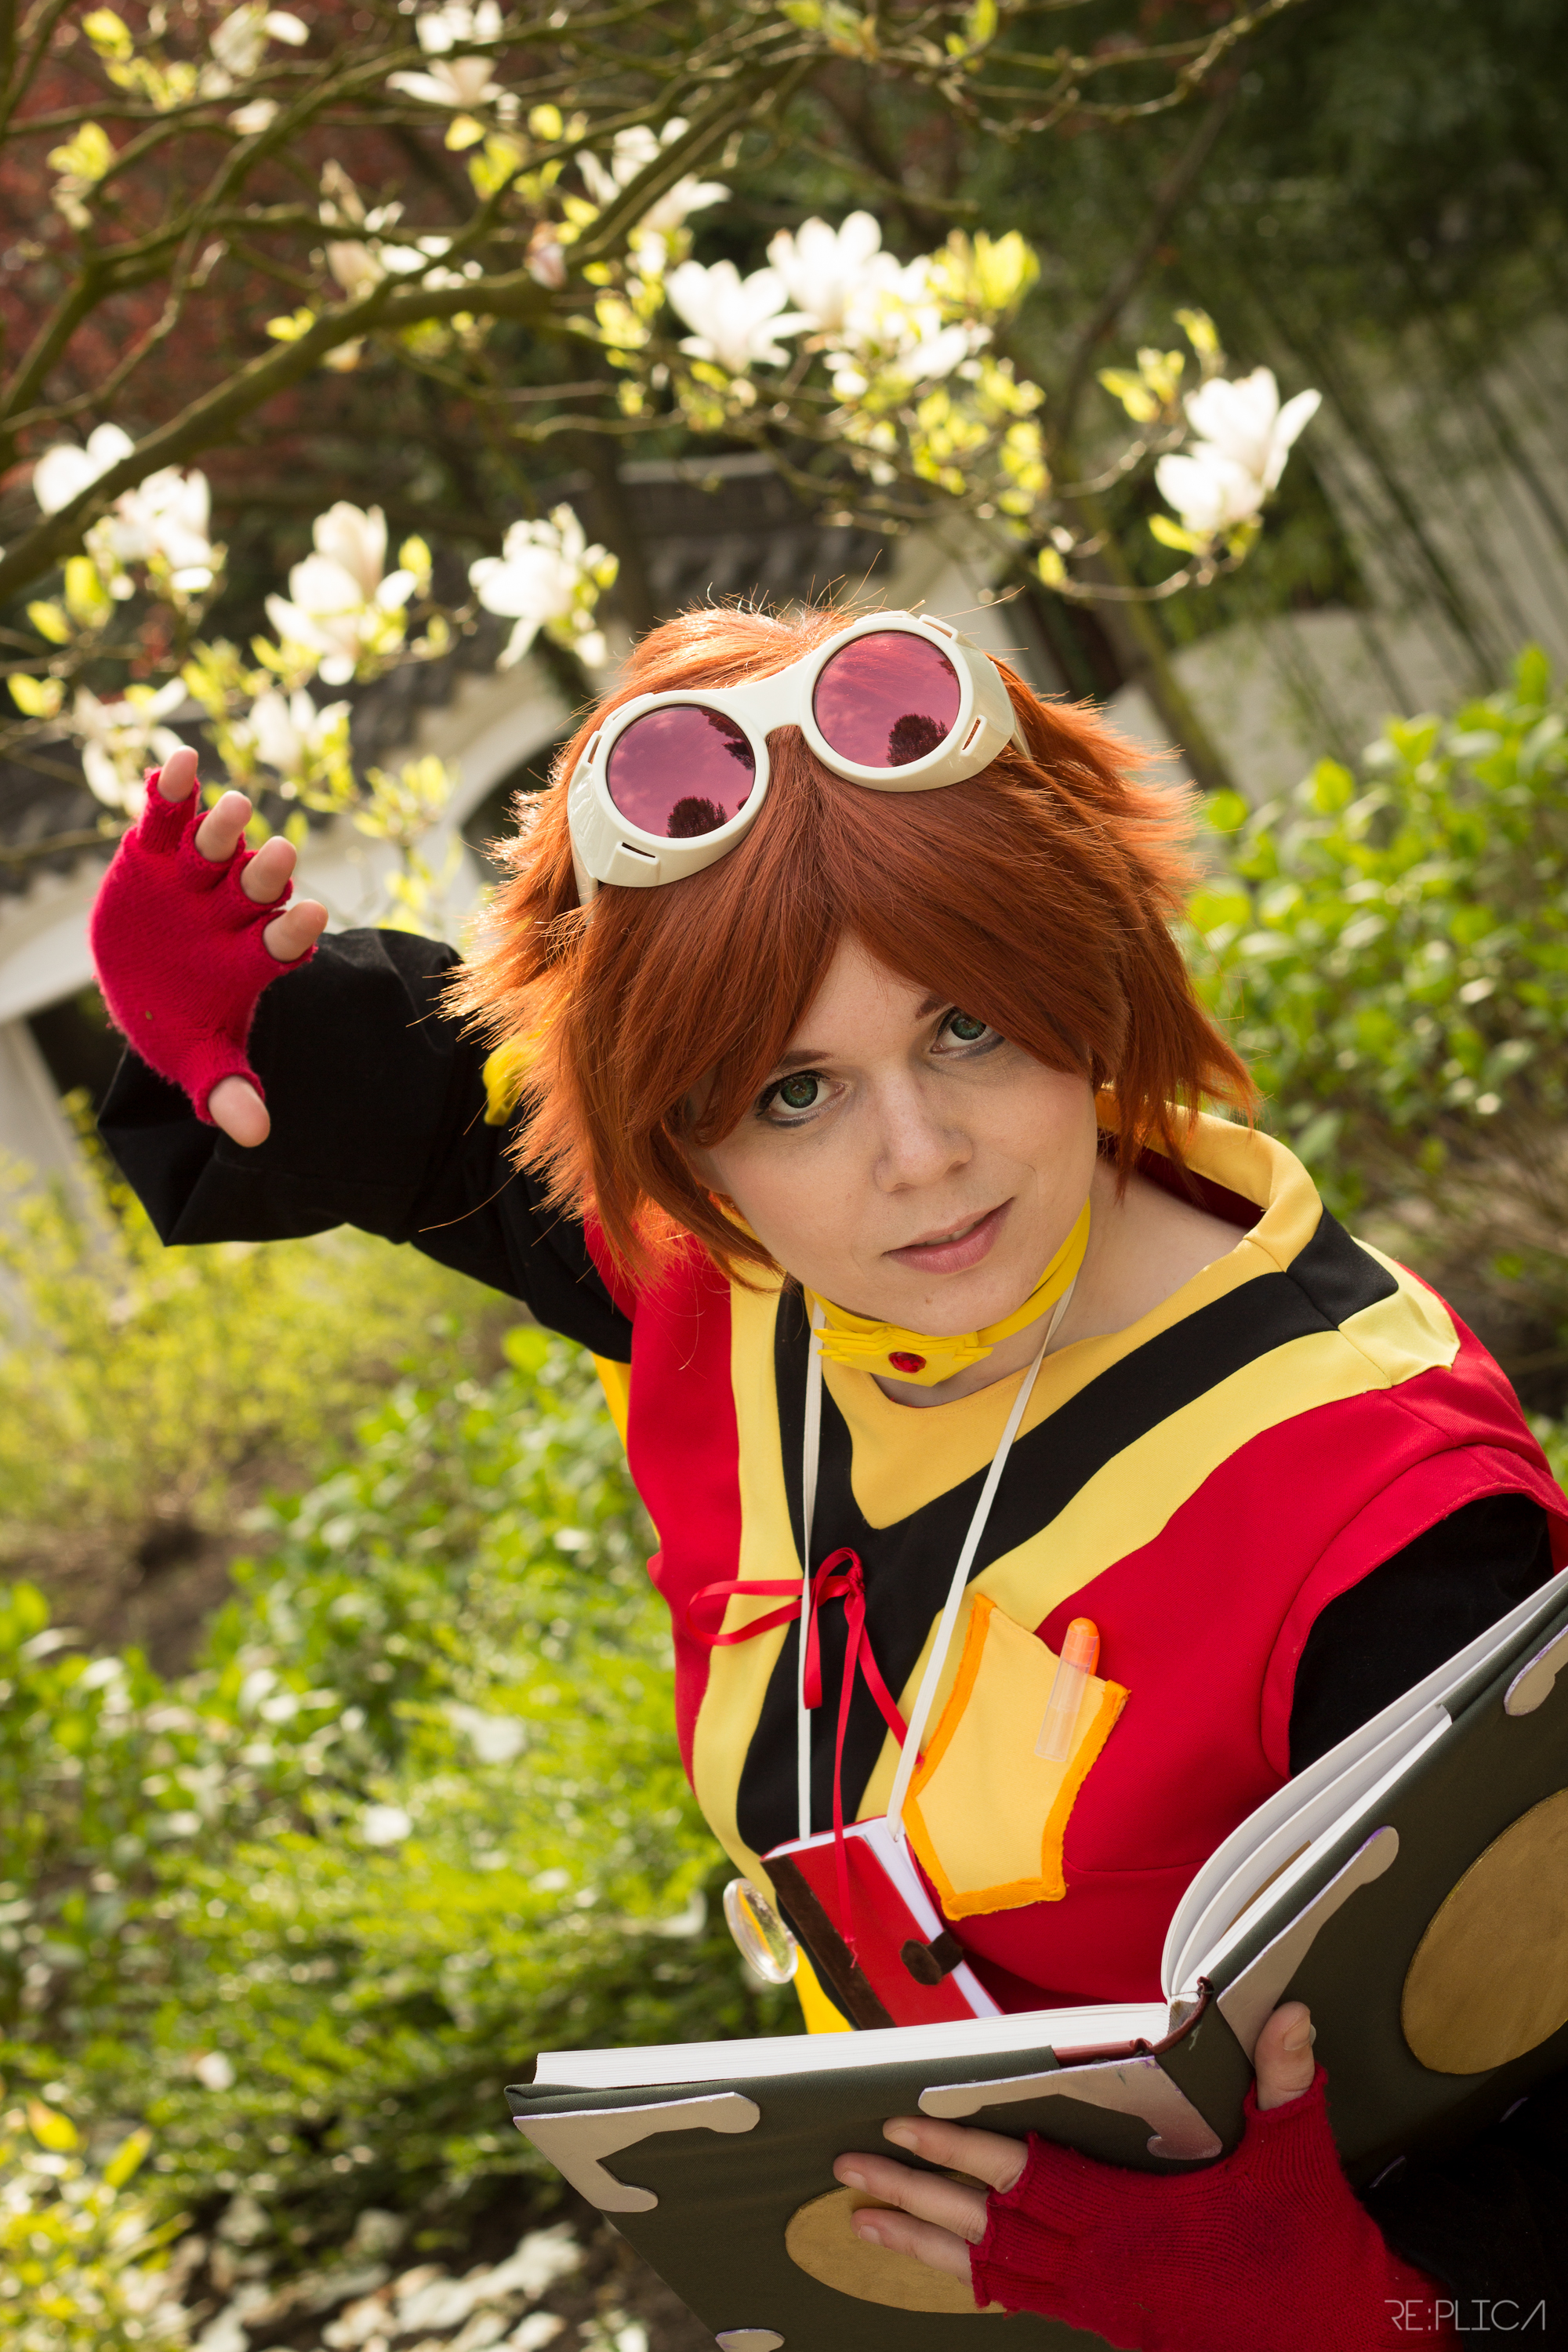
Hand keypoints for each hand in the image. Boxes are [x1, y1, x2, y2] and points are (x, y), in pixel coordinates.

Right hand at [153, 747, 327, 1143]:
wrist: (141, 979)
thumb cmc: (180, 1019)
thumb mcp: (196, 1058)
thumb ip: (226, 1090)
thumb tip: (254, 1137)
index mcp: (254, 955)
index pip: (287, 940)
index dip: (298, 930)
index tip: (312, 919)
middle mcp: (235, 907)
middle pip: (261, 884)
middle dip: (267, 872)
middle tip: (277, 857)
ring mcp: (199, 872)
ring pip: (221, 842)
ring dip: (226, 828)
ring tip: (228, 812)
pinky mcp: (159, 846)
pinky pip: (169, 811)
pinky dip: (174, 788)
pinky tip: (178, 767)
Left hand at [833, 2000, 1318, 2281]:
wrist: (1347, 2351)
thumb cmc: (1316, 2257)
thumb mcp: (1300, 2163)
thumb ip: (1284, 2085)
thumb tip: (1287, 2012)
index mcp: (1137, 2226)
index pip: (1028, 2179)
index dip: (964, 2149)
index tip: (907, 2122)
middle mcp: (1106, 2271)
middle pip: (988, 2231)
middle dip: (915, 2197)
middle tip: (851, 2170)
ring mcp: (1105, 2307)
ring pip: (995, 2275)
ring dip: (926, 2246)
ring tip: (865, 2223)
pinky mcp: (1116, 2328)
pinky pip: (1027, 2301)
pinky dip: (980, 2280)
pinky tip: (951, 2267)